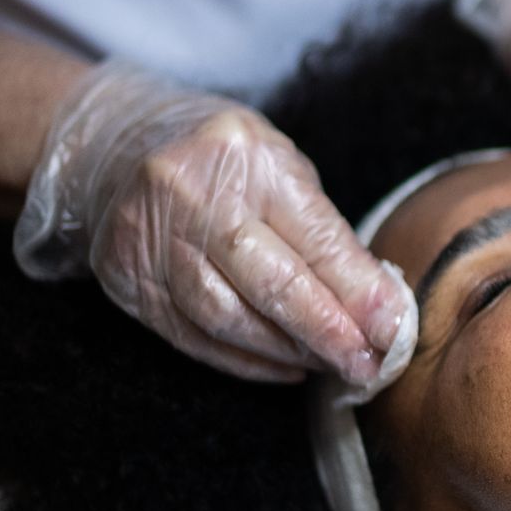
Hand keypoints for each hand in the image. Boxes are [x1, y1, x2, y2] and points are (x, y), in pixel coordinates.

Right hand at [14, 62, 407, 384]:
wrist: (117, 144)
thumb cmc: (224, 160)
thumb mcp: (283, 168)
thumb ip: (325, 233)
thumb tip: (377, 305)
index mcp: (249, 158)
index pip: (314, 238)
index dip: (358, 291)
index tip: (393, 329)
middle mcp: (194, 196)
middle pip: (269, 283)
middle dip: (326, 332)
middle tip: (367, 364)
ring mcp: (150, 239)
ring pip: (227, 318)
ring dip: (285, 352)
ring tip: (327, 365)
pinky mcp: (125, 278)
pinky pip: (191, 336)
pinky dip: (242, 360)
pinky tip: (281, 366)